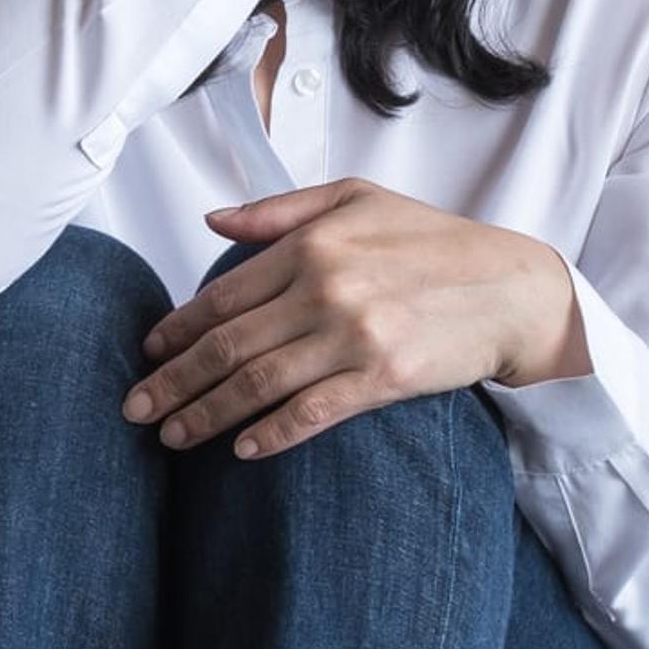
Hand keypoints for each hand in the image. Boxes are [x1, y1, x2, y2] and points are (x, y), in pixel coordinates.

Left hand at [121, 178, 584, 458]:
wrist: (514, 289)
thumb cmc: (437, 241)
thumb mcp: (359, 199)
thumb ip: (281, 209)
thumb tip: (213, 221)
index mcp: (313, 243)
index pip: (222, 296)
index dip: (177, 330)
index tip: (149, 354)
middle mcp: (327, 288)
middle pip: (228, 346)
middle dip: (172, 382)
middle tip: (134, 410)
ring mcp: (355, 336)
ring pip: (258, 385)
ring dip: (205, 415)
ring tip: (171, 438)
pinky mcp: (384, 377)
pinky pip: (311, 413)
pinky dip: (270, 434)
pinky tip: (241, 449)